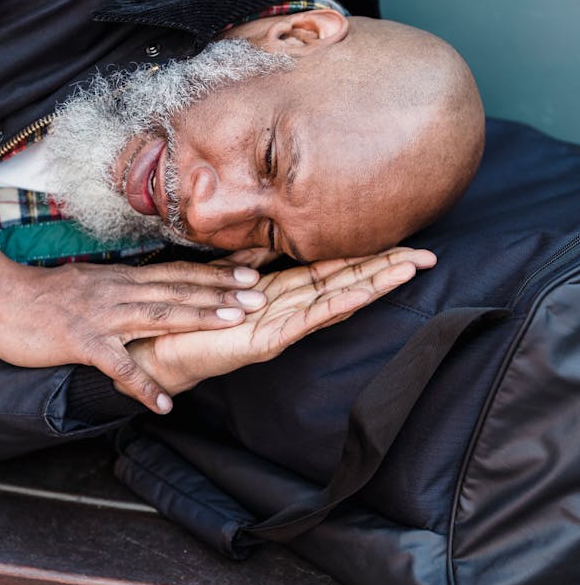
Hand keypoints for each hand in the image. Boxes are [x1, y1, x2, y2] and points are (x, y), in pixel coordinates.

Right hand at [0, 248, 265, 411]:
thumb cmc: (43, 296)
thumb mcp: (91, 284)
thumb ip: (123, 288)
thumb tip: (152, 292)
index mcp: (122, 279)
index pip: (177, 272)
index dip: (215, 273)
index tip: (251, 270)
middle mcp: (119, 291)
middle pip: (178, 289)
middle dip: (221, 292)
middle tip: (260, 294)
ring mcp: (101, 315)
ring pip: (158, 313)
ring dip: (198, 317)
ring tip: (234, 324)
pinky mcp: (80, 341)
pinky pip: (116, 365)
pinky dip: (141, 384)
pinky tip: (164, 402)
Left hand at [126, 247, 436, 394]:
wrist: (158, 349)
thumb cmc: (192, 317)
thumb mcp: (227, 278)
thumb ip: (253, 260)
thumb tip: (275, 235)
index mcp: (281, 293)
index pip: (333, 269)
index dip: (367, 255)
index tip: (401, 241)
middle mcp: (288, 310)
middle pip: (346, 283)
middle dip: (385, 269)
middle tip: (425, 255)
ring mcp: (280, 327)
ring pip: (334, 301)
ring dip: (371, 285)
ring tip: (405, 271)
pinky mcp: (263, 343)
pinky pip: (303, 321)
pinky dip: (331, 307)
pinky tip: (356, 295)